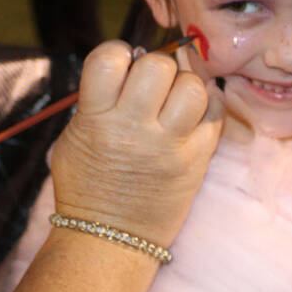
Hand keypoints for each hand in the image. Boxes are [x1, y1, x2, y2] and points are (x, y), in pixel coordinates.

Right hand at [50, 41, 223, 247]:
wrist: (109, 239)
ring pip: (193, 87)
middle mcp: (134, 129)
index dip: (117, 53)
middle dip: (156, 66)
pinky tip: (196, 108)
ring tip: (175, 96)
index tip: (122, 65)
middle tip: (152, 83)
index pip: (109, 59)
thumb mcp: (75, 136)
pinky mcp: (197, 161)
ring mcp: (170, 146)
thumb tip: (134, 59)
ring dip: (185, 84)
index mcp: (95, 119)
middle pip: (158, 66)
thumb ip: (99, 99)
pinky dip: (210, 103)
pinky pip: (217, 114)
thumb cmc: (87, 184)